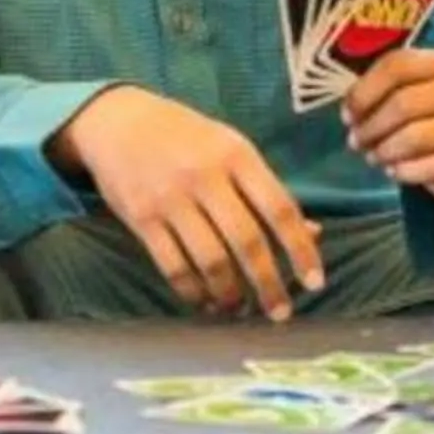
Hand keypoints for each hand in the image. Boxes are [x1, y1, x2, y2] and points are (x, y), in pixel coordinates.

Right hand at [52, 88, 324, 319]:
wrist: (119, 120)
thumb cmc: (187, 137)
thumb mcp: (231, 148)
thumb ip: (267, 189)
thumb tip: (312, 234)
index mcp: (237, 155)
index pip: (280, 208)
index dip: (301, 249)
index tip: (315, 282)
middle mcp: (205, 176)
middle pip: (247, 240)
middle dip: (268, 284)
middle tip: (281, 312)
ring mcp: (170, 198)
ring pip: (210, 260)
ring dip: (230, 294)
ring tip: (241, 308)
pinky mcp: (141, 218)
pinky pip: (173, 267)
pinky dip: (193, 292)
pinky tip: (205, 301)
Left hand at [343, 48, 433, 207]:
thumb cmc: (425, 118)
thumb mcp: (406, 94)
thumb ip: (378, 92)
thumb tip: (350, 110)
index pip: (398, 65)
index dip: (365, 91)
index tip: (347, 115)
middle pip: (404, 102)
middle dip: (371, 126)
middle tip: (356, 142)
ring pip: (417, 136)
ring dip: (385, 151)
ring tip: (374, 158)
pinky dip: (406, 172)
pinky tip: (395, 172)